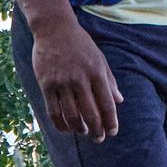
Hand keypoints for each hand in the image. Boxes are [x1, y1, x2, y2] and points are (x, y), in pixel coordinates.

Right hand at [32, 16, 122, 141]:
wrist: (54, 28)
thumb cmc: (80, 43)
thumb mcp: (100, 58)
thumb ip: (109, 80)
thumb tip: (119, 101)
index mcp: (96, 73)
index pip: (107, 103)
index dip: (111, 121)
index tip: (112, 132)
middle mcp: (80, 79)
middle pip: (90, 113)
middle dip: (97, 130)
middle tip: (98, 138)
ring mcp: (62, 82)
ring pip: (72, 115)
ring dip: (79, 129)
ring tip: (84, 132)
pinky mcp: (46, 84)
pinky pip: (53, 111)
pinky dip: (61, 124)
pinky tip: (66, 128)